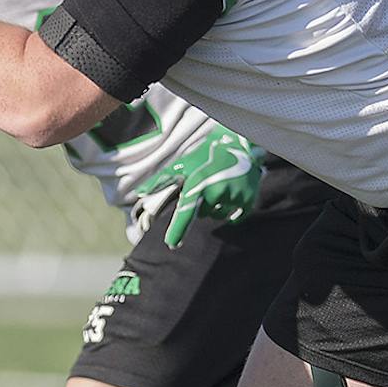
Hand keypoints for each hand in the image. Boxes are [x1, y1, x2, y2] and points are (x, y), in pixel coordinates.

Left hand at [130, 125, 263, 246]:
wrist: (238, 142)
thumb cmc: (205, 155)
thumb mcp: (182, 165)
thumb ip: (161, 181)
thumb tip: (139, 193)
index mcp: (198, 184)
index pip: (185, 213)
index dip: (178, 230)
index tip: (171, 244)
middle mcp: (216, 192)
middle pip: (202, 214)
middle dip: (202, 203)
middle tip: (207, 183)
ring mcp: (234, 196)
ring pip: (218, 215)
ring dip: (216, 206)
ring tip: (220, 183)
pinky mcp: (249, 200)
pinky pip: (234, 217)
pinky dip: (231, 209)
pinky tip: (231, 192)